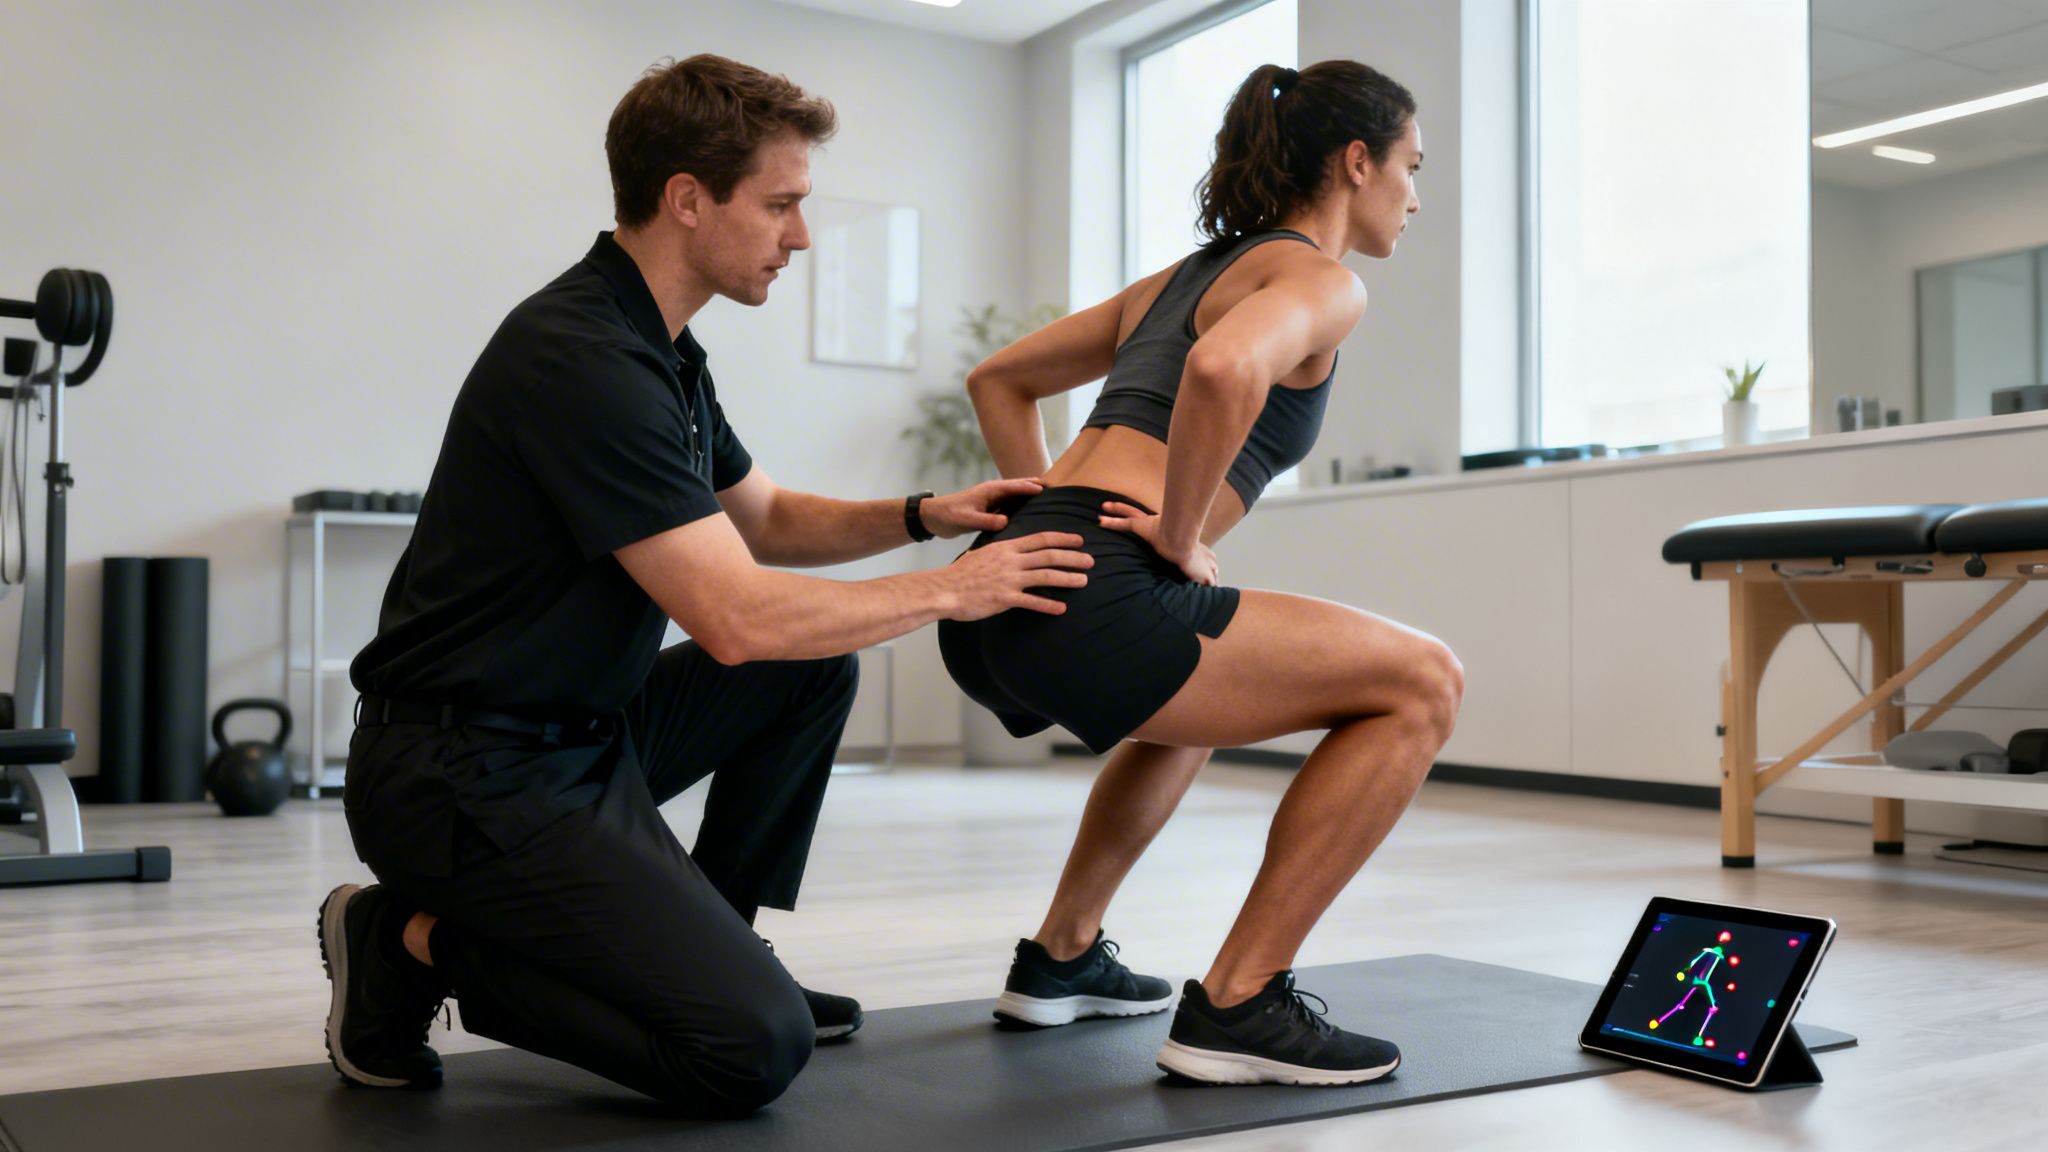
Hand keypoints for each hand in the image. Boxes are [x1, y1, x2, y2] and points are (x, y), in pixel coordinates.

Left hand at [919, 478, 1045, 538]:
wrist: (933, 518)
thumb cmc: (948, 516)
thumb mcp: (967, 519)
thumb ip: (986, 520)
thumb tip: (1006, 521)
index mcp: (990, 490)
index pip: (1016, 486)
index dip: (1032, 486)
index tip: (1048, 489)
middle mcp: (993, 492)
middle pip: (1020, 486)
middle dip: (1037, 486)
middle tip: (1057, 488)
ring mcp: (992, 500)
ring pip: (1017, 496)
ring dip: (1031, 496)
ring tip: (1050, 500)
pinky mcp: (990, 509)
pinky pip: (1011, 505)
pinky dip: (1022, 506)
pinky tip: (1031, 514)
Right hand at [944, 532, 1091, 618]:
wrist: (944, 589)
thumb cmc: (960, 574)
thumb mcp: (981, 554)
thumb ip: (997, 552)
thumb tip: (1003, 549)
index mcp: (1007, 547)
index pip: (1041, 538)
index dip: (1063, 538)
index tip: (1079, 540)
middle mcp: (1011, 560)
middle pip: (1049, 555)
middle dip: (1073, 557)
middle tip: (1091, 560)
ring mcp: (1009, 579)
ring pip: (1046, 576)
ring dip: (1067, 578)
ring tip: (1084, 581)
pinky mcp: (1005, 598)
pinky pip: (1032, 602)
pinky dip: (1048, 606)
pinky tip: (1061, 609)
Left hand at [1099, 501, 1217, 585]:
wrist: (1184, 546)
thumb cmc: (1191, 556)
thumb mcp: (1200, 569)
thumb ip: (1204, 576)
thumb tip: (1214, 587)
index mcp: (1167, 534)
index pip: (1157, 528)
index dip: (1147, 524)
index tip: (1144, 523)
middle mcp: (1158, 525)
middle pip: (1138, 513)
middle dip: (1126, 509)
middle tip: (1112, 506)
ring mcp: (1149, 525)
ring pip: (1130, 513)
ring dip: (1117, 510)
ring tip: (1104, 506)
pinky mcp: (1143, 527)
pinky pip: (1124, 523)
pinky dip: (1112, 522)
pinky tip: (1100, 520)